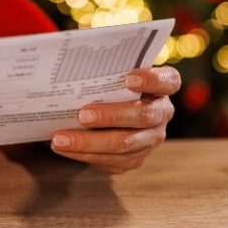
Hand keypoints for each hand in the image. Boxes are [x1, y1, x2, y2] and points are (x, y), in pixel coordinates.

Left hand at [49, 66, 180, 173]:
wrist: (106, 115)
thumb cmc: (107, 86)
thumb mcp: (110, 75)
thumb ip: (104, 71)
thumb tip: (69, 66)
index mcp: (162, 87)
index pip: (167, 81)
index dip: (152, 80)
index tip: (129, 78)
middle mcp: (162, 114)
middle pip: (143, 117)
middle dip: (111, 116)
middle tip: (82, 115)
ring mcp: (150, 140)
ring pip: (124, 145)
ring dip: (89, 143)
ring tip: (60, 139)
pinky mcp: (135, 159)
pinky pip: (111, 161)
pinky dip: (84, 154)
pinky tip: (63, 148)